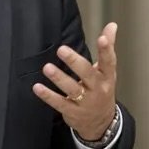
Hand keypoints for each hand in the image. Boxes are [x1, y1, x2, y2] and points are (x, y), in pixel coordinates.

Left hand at [32, 22, 117, 139]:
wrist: (101, 122)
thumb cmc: (101, 89)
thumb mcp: (107, 71)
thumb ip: (107, 48)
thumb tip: (112, 25)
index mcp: (106, 77)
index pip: (109, 62)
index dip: (106, 50)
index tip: (102, 38)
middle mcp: (98, 89)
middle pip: (87, 74)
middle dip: (74, 62)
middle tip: (61, 49)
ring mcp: (86, 102)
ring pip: (72, 89)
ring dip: (59, 78)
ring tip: (47, 68)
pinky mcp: (72, 112)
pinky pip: (59, 103)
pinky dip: (48, 96)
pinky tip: (37, 87)